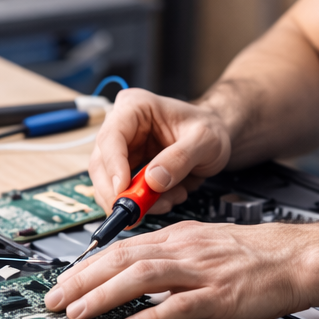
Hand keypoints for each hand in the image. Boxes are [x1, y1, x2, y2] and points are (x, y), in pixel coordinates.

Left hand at [44, 220, 318, 318]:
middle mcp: (184, 250)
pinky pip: (180, 305)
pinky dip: (152, 315)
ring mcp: (201, 272)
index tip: (62, 282)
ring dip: (104, 295)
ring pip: (142, 277)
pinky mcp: (220, 295)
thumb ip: (171, 260)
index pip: (121, 247)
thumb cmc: (255, 257)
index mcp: (179, 238)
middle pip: (122, 258)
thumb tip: (135, 275)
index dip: (86, 265)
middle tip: (53, 300)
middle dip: (82, 280)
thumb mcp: (204, 247)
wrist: (297, 258)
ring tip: (78, 313)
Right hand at [87, 89, 232, 212]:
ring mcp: (124, 149)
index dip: (113, 166)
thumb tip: (153, 180)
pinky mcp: (128, 168)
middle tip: (136, 212)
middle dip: (117, 192)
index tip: (123, 190)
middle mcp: (122, 126)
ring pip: (109, 182)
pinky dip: (143, 203)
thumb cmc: (210, 129)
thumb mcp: (205, 140)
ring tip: (167, 201)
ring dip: (134, 200)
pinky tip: (167, 198)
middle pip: (101, 163)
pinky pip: (125, 192)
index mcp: (135, 106)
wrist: (216, 137)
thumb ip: (181, 158)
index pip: (111, 136)